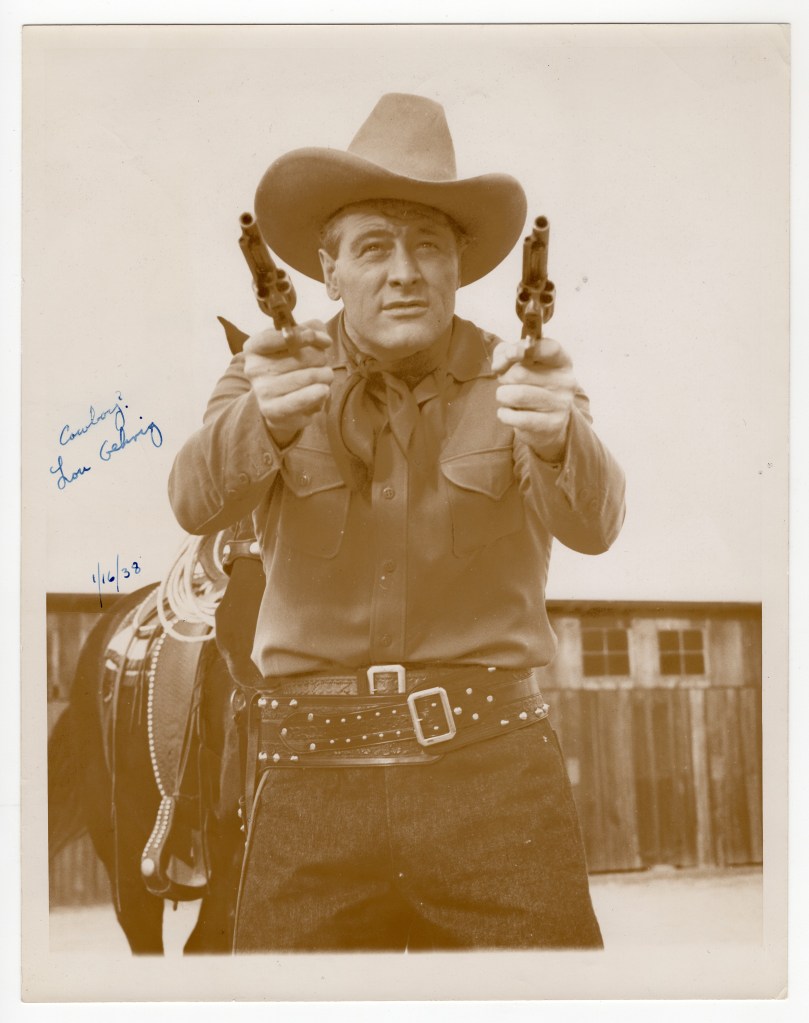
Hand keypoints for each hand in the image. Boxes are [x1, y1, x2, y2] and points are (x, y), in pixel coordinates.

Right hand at [243, 320, 333, 445]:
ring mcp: (263, 390)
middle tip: (318, 366)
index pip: (284, 335)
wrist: (278, 405)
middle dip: (321, 359)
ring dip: (325, 377)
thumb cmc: (289, 369)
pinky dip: (320, 393)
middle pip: (305, 356)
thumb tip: (323, 339)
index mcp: (255, 347)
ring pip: (312, 375)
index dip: (309, 336)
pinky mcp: (273, 410)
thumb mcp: (296, 344)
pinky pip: (305, 398)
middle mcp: (254, 368)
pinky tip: (323, 391)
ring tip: (320, 381)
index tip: (325, 341)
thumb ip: (311, 330)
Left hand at [492, 336, 576, 462]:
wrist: (546, 424)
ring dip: (503, 396)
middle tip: (508, 383)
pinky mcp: (551, 424)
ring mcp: (561, 404)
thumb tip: (500, 364)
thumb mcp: (520, 363)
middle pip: (520, 373)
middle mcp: (566, 382)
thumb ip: (506, 352)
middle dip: (504, 378)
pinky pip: (514, 417)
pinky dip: (504, 414)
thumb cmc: (529, 385)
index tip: (508, 355)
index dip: (523, 348)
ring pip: (515, 395)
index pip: (548, 348)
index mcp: (562, 362)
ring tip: (509, 398)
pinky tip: (509, 413)